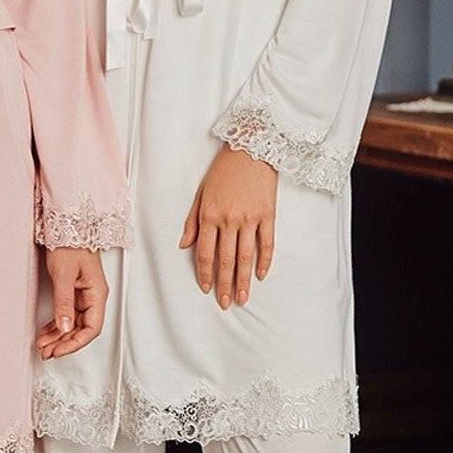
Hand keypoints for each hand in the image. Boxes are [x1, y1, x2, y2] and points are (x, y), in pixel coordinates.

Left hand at [37, 248, 107, 358]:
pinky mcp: (74, 291)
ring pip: (73, 323)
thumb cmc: (70, 244)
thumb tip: (64, 327)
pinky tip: (46, 332)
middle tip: (46, 352)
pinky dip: (56, 325)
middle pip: (81, 329)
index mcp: (97, 294)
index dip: (75, 343)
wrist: (68, 226)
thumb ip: (64, 303)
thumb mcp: (64, 275)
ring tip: (43, 346)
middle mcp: (93, 297)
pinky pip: (67, 314)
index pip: (91, 328)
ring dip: (58, 336)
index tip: (59, 351)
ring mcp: (84, 295)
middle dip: (64, 343)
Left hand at [180, 145, 276, 309]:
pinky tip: (261, 276)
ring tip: (243, 298)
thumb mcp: (201, 193)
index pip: (204, 253)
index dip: (204, 274)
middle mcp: (229, 220)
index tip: (206, 289)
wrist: (251, 149)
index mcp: (209, 215)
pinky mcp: (268, 215)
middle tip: (226, 303)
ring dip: (244, 281)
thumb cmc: (223, 171)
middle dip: (224, 284)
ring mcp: (250, 219)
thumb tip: (185, 245)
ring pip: (246, 257)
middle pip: (225, 260)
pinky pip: (267, 244)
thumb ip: (192, 221)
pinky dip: (264, 261)